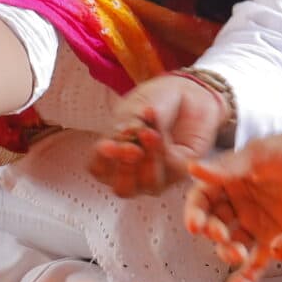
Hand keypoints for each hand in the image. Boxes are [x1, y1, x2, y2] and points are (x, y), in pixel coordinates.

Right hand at [91, 74, 226, 196]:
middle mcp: (132, 176)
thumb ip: (129, 129)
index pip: (99, 169)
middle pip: (123, 189)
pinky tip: (158, 130)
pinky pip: (171, 167)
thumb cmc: (151, 103)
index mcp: (113, 162)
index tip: (107, 144)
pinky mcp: (180, 172)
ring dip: (149, 159)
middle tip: (132, 147)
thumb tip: (125, 138)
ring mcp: (156, 177)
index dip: (102, 160)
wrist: (181, 93)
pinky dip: (163, 147)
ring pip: (149, 184)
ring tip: (149, 133)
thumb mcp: (134, 110)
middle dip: (126, 168)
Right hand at [186, 129, 281, 281]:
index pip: (202, 198)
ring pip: (232, 245)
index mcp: (232, 179)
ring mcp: (258, 225)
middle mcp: (241, 204)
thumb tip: (194, 168)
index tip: (196, 224)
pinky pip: (256, 265)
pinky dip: (244, 280)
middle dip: (213, 232)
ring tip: (237, 254)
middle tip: (221, 235)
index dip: (195, 211)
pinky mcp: (278, 243)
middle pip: (214, 224)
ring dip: (227, 253)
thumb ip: (230, 167)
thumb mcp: (263, 154)